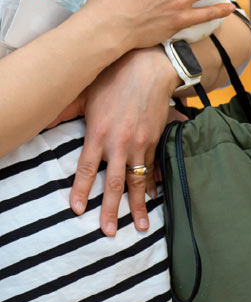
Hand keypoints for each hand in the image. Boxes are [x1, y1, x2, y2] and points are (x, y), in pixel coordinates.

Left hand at [70, 47, 179, 233]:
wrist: (150, 69)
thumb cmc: (113, 77)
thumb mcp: (84, 92)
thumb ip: (63, 110)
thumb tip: (42, 120)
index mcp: (99, 133)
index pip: (87, 169)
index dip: (81, 190)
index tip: (78, 210)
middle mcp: (121, 144)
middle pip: (113, 184)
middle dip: (111, 210)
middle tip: (108, 232)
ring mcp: (141, 145)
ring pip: (138, 182)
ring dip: (138, 206)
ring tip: (140, 226)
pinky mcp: (156, 141)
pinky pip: (154, 169)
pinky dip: (153, 185)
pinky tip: (154, 199)